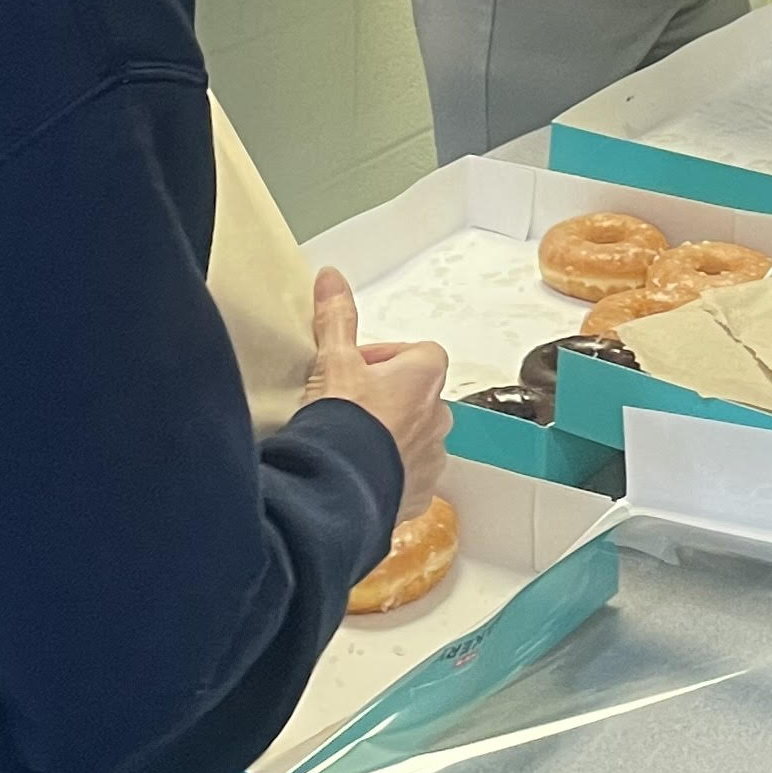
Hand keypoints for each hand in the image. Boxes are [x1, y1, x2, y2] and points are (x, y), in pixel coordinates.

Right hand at [299, 267, 447, 513]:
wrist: (339, 486)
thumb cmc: (343, 421)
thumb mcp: (333, 361)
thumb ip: (336, 318)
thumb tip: (332, 278)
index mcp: (426, 377)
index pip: (419, 353)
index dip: (386, 358)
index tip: (356, 367)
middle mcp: (439, 416)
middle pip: (418, 396)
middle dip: (389, 398)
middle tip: (349, 406)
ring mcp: (432, 458)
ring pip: (416, 438)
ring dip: (391, 437)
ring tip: (351, 443)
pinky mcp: (420, 494)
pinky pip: (410, 477)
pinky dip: (390, 473)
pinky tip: (359, 473)